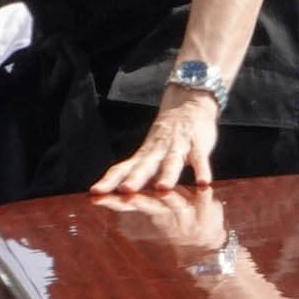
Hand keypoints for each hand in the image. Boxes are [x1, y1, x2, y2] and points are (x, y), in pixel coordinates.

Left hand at [90, 86, 217, 193]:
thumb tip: (123, 196)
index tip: (94, 193)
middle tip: (124, 191)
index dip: (109, 180)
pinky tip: (203, 183)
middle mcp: (157, 150)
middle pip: (144, 166)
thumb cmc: (167, 136)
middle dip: (135, 179)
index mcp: (144, 155)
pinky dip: (202, 169)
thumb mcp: (151, 154)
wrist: (188, 103)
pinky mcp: (197, 144)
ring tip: (162, 188)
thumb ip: (140, 173)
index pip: (122, 168)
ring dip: (167, 175)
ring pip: (172, 161)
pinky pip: (199, 158)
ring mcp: (178, 145)